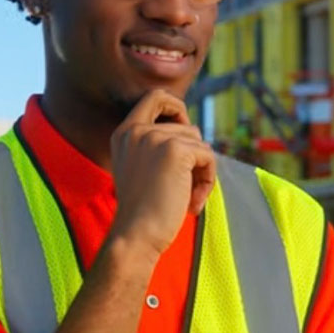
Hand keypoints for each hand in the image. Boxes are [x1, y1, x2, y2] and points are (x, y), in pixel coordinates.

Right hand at [108, 89, 215, 254]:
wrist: (135, 235)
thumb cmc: (142, 213)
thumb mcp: (140, 170)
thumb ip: (156, 148)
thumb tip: (195, 135)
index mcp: (125, 133)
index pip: (155, 97)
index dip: (177, 108)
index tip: (186, 133)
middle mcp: (137, 130)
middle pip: (188, 127)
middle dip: (195, 157)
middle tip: (188, 187)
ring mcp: (156, 137)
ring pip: (200, 144)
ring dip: (202, 173)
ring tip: (189, 199)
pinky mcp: (176, 150)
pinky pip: (208, 157)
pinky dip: (208, 180)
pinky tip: (193, 203)